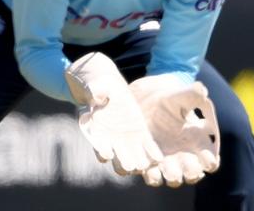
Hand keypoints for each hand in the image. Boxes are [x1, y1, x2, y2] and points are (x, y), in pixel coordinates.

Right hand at [64, 52, 163, 174]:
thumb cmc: (99, 86)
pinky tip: (158, 158)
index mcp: (95, 127)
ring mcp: (125, 137)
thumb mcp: (96, 86)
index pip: (96, 141)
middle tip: (129, 167)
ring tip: (144, 166)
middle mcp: (109, 137)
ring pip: (132, 152)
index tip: (107, 154)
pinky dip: (151, 151)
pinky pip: (146, 144)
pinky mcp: (139, 133)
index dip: (101, 148)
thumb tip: (97, 97)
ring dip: (137, 160)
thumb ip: (95, 92)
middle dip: (122, 160)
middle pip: (116, 152)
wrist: (110, 88)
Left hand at [129, 76, 222, 186]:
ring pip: (172, 179)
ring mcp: (166, 162)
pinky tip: (145, 163)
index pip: (210, 161)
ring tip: (163, 166)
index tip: (206, 157)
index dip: (210, 162)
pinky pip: (151, 176)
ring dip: (171, 176)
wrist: (145, 101)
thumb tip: (203, 90)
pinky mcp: (148, 164)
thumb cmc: (170, 99)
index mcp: (198, 143)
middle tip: (184, 164)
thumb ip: (194, 93)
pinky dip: (150, 174)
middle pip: (192, 175)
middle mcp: (184, 156)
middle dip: (190, 173)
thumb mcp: (182, 95)